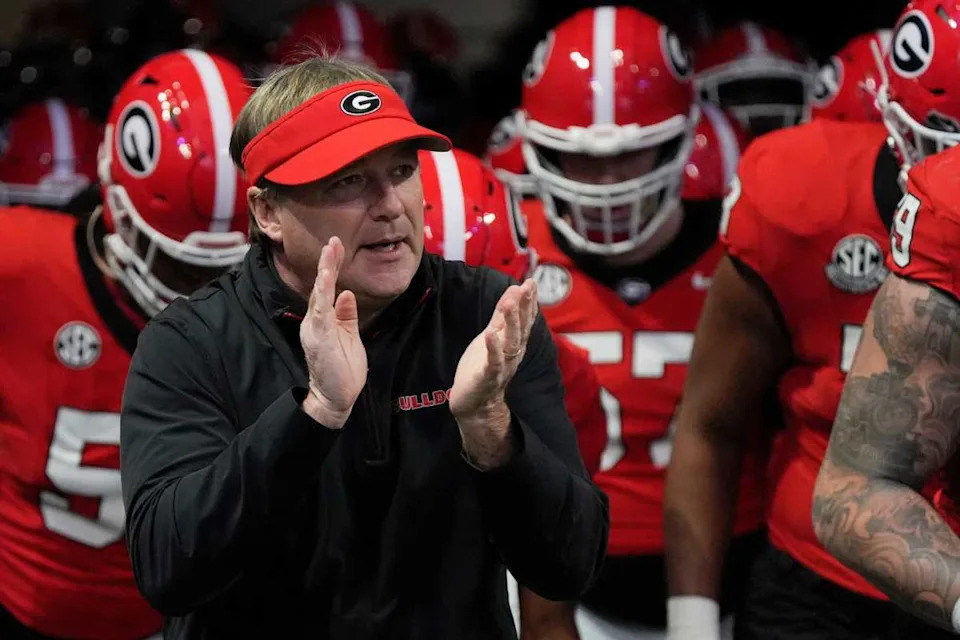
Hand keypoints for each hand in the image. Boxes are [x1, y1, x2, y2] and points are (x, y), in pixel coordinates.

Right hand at [299, 237, 366, 428]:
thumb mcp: (349, 336)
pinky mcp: (319, 338)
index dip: (332, 267)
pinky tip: (327, 278)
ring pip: (318, 294)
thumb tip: (348, 293)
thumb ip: (346, 315)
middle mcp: (315, 321)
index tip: (338, 246)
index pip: (327, 288)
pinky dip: (323, 293)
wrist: (335, 398)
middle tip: (334, 239)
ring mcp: (315, 328)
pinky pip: (320, 311)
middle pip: (320, 286)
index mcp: (323, 320)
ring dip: (325, 271)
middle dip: (328, 262)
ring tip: (330, 250)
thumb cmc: (342, 370)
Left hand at [449, 279, 537, 464]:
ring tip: (510, 302)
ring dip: (511, 322)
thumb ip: (502, 315)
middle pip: (521, 328)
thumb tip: (515, 289)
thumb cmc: (482, 368)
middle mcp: (512, 354)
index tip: (531, 281)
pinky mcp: (487, 378)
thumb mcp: (492, 336)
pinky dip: (493, 349)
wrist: (474, 405)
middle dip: (524, 307)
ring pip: (510, 343)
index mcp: (513, 343)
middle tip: (527, 286)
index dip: (528, 301)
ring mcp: (501, 367)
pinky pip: (493, 363)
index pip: (524, 320)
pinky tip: (489, 334)